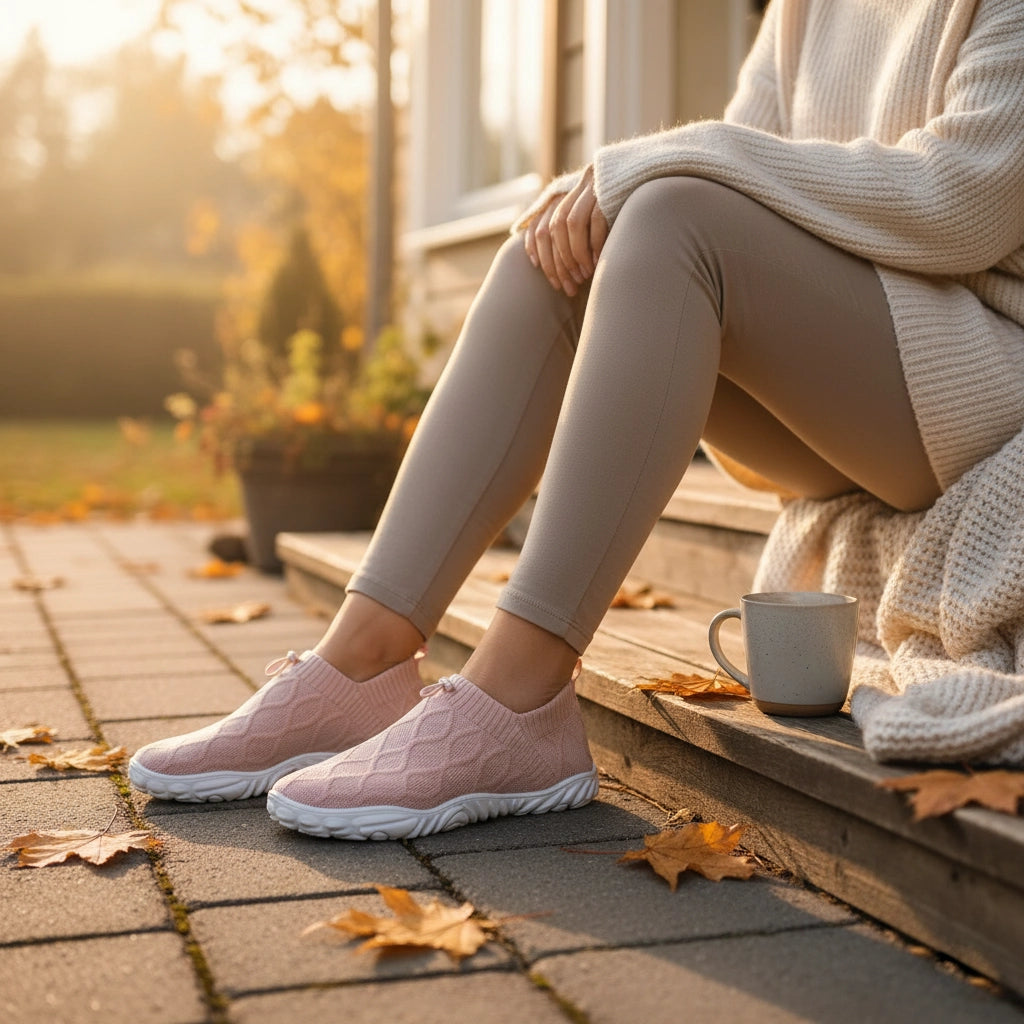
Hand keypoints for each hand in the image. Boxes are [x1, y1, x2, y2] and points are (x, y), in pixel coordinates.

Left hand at [524, 166, 608, 295]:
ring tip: (584, 275)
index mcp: (566, 193)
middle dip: (559, 261)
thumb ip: (575, 233)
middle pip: (555, 227)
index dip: (538, 252)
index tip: (548, 277)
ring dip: (576, 254)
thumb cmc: (619, 210)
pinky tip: (597, 262)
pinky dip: (595, 243)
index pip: (541, 226)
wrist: (644, 179)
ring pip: (573, 223)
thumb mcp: (592, 218)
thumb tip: (558, 265)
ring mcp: (593, 185)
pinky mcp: (610, 189)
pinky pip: (597, 220)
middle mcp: (576, 186)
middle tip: (569, 285)